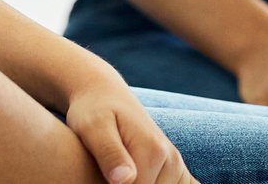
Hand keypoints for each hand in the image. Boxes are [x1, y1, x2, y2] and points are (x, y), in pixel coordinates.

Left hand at [64, 74, 193, 183]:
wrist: (104, 93)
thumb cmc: (93, 109)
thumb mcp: (93, 127)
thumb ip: (110, 153)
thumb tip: (124, 180)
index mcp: (153, 152)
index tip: (103, 176)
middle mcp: (171, 159)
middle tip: (108, 171)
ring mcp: (175, 163)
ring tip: (117, 172)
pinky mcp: (174, 166)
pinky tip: (148, 177)